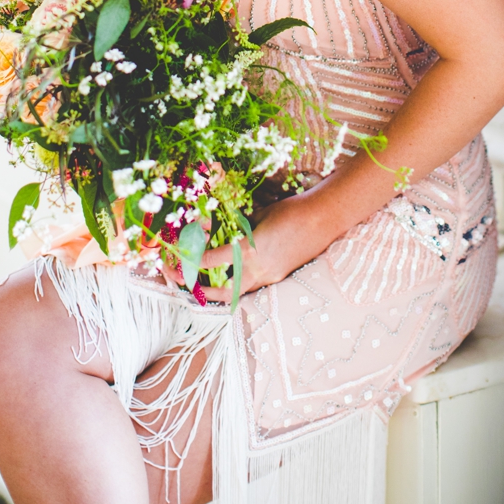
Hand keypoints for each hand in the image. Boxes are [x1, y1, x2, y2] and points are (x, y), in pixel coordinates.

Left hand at [199, 192, 340, 293]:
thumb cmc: (289, 211)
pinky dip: (240, 283)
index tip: (179, 255)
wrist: (324, 219)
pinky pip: (254, 285)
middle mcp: (259, 270)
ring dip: (221, 291)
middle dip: (203, 291)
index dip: (193, 259)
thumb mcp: (257, 216)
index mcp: (250, 252)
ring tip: (204, 285)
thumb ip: (236, 226)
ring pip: (240, 292)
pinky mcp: (280, 277)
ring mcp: (272, 277)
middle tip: (185, 284)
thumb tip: (216, 227)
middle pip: (224, 291)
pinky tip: (231, 276)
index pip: (212, 261)